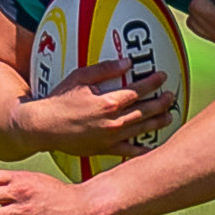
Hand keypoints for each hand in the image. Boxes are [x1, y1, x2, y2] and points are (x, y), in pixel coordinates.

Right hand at [17, 57, 174, 157]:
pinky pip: (128, 152)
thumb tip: (128, 62)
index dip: (154, 82)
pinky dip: (142, 150)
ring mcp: (110, 138)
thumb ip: (105, 69)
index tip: (163, 76)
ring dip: (157, 123)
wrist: (42, 127)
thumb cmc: (59, 99)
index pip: (139, 90)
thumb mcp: (80, 77)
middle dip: (161, 102)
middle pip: (145, 111)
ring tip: (169, 117)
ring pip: (141, 130)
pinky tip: (152, 147)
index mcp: (109, 102)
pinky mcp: (104, 149)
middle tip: (171, 96)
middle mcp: (114, 121)